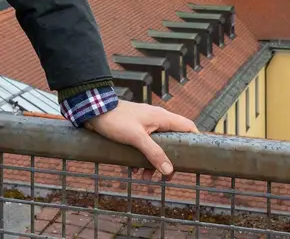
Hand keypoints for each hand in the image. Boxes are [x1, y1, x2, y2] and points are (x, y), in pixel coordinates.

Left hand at [83, 100, 197, 178]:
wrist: (94, 111)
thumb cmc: (116, 120)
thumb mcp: (136, 138)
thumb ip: (153, 153)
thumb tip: (169, 170)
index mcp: (162, 118)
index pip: (187, 126)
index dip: (195, 140)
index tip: (196, 157)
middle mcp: (157, 120)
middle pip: (173, 141)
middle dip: (170, 160)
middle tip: (167, 176)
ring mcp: (146, 124)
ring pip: (157, 146)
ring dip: (153, 162)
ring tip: (145, 178)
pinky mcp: (136, 129)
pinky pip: (145, 146)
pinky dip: (142, 158)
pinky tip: (133, 170)